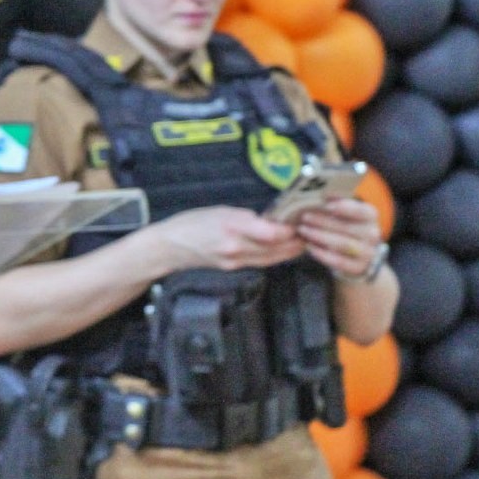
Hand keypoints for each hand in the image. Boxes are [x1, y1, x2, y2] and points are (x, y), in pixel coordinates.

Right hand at [150, 206, 307, 273]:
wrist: (169, 247)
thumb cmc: (191, 222)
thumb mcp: (219, 210)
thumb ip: (246, 217)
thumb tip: (269, 220)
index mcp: (232, 227)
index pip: (272, 233)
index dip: (290, 230)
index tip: (300, 221)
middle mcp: (236, 247)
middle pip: (276, 249)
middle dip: (296, 242)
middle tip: (309, 233)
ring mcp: (235, 261)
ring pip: (272, 259)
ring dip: (289, 252)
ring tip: (301, 242)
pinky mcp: (234, 269)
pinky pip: (261, 262)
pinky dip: (274, 256)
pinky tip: (281, 250)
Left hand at [295, 197, 383, 279]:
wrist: (356, 256)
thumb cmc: (344, 227)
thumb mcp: (343, 214)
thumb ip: (334, 204)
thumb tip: (319, 194)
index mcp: (370, 216)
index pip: (362, 211)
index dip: (345, 207)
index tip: (327, 204)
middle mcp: (372, 234)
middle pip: (347, 227)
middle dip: (323, 222)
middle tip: (304, 217)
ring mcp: (367, 253)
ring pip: (342, 244)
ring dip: (319, 236)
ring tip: (303, 230)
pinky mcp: (358, 268)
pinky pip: (339, 261)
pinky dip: (322, 254)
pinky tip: (309, 247)